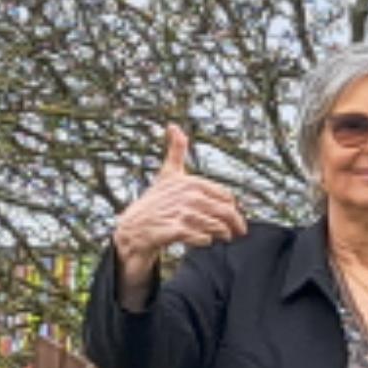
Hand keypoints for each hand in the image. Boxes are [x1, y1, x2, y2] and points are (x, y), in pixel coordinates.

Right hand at [110, 123, 247, 289]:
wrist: (131, 228)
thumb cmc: (154, 201)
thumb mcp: (167, 174)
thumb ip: (176, 151)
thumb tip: (173, 126)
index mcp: (189, 182)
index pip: (224, 195)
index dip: (233, 207)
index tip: (235, 217)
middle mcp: (185, 195)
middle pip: (224, 211)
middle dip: (233, 223)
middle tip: (236, 232)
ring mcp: (178, 213)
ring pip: (214, 225)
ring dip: (221, 232)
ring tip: (222, 236)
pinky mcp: (171, 231)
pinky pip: (199, 237)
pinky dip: (204, 240)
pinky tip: (204, 241)